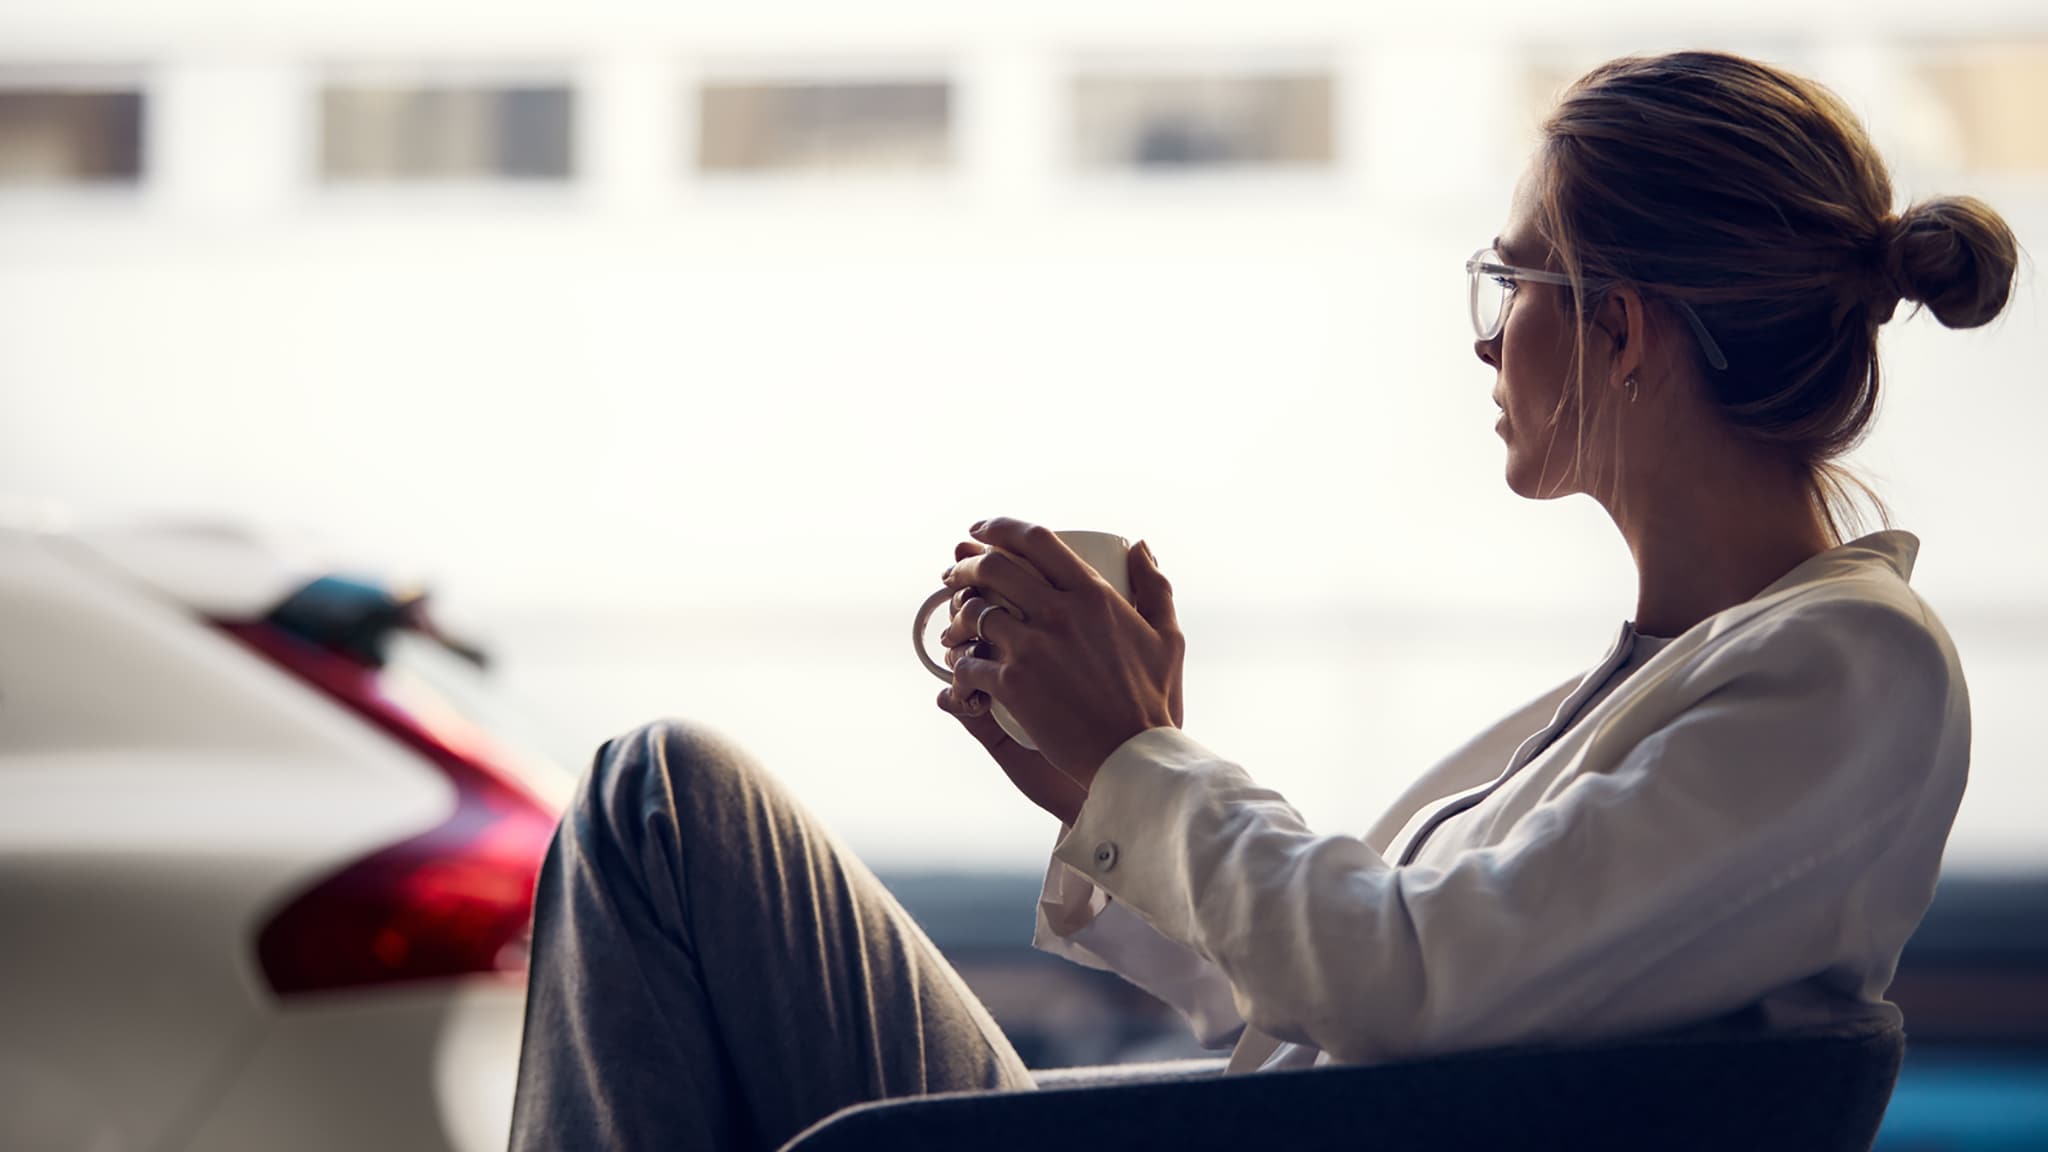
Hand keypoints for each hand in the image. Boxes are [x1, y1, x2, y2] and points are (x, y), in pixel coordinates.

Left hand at [939, 517, 1183, 787]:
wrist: (1134, 757)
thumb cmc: (1154, 701)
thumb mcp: (1168, 637)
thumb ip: (1155, 587)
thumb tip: (1139, 546)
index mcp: (1094, 595)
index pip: (1037, 540)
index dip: (1000, 528)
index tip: (980, 531)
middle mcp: (1060, 613)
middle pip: (994, 567)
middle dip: (965, 565)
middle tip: (954, 573)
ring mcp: (1033, 647)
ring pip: (973, 612)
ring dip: (955, 616)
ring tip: (951, 627)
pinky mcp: (1013, 685)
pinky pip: (968, 663)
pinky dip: (958, 666)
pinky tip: (960, 674)